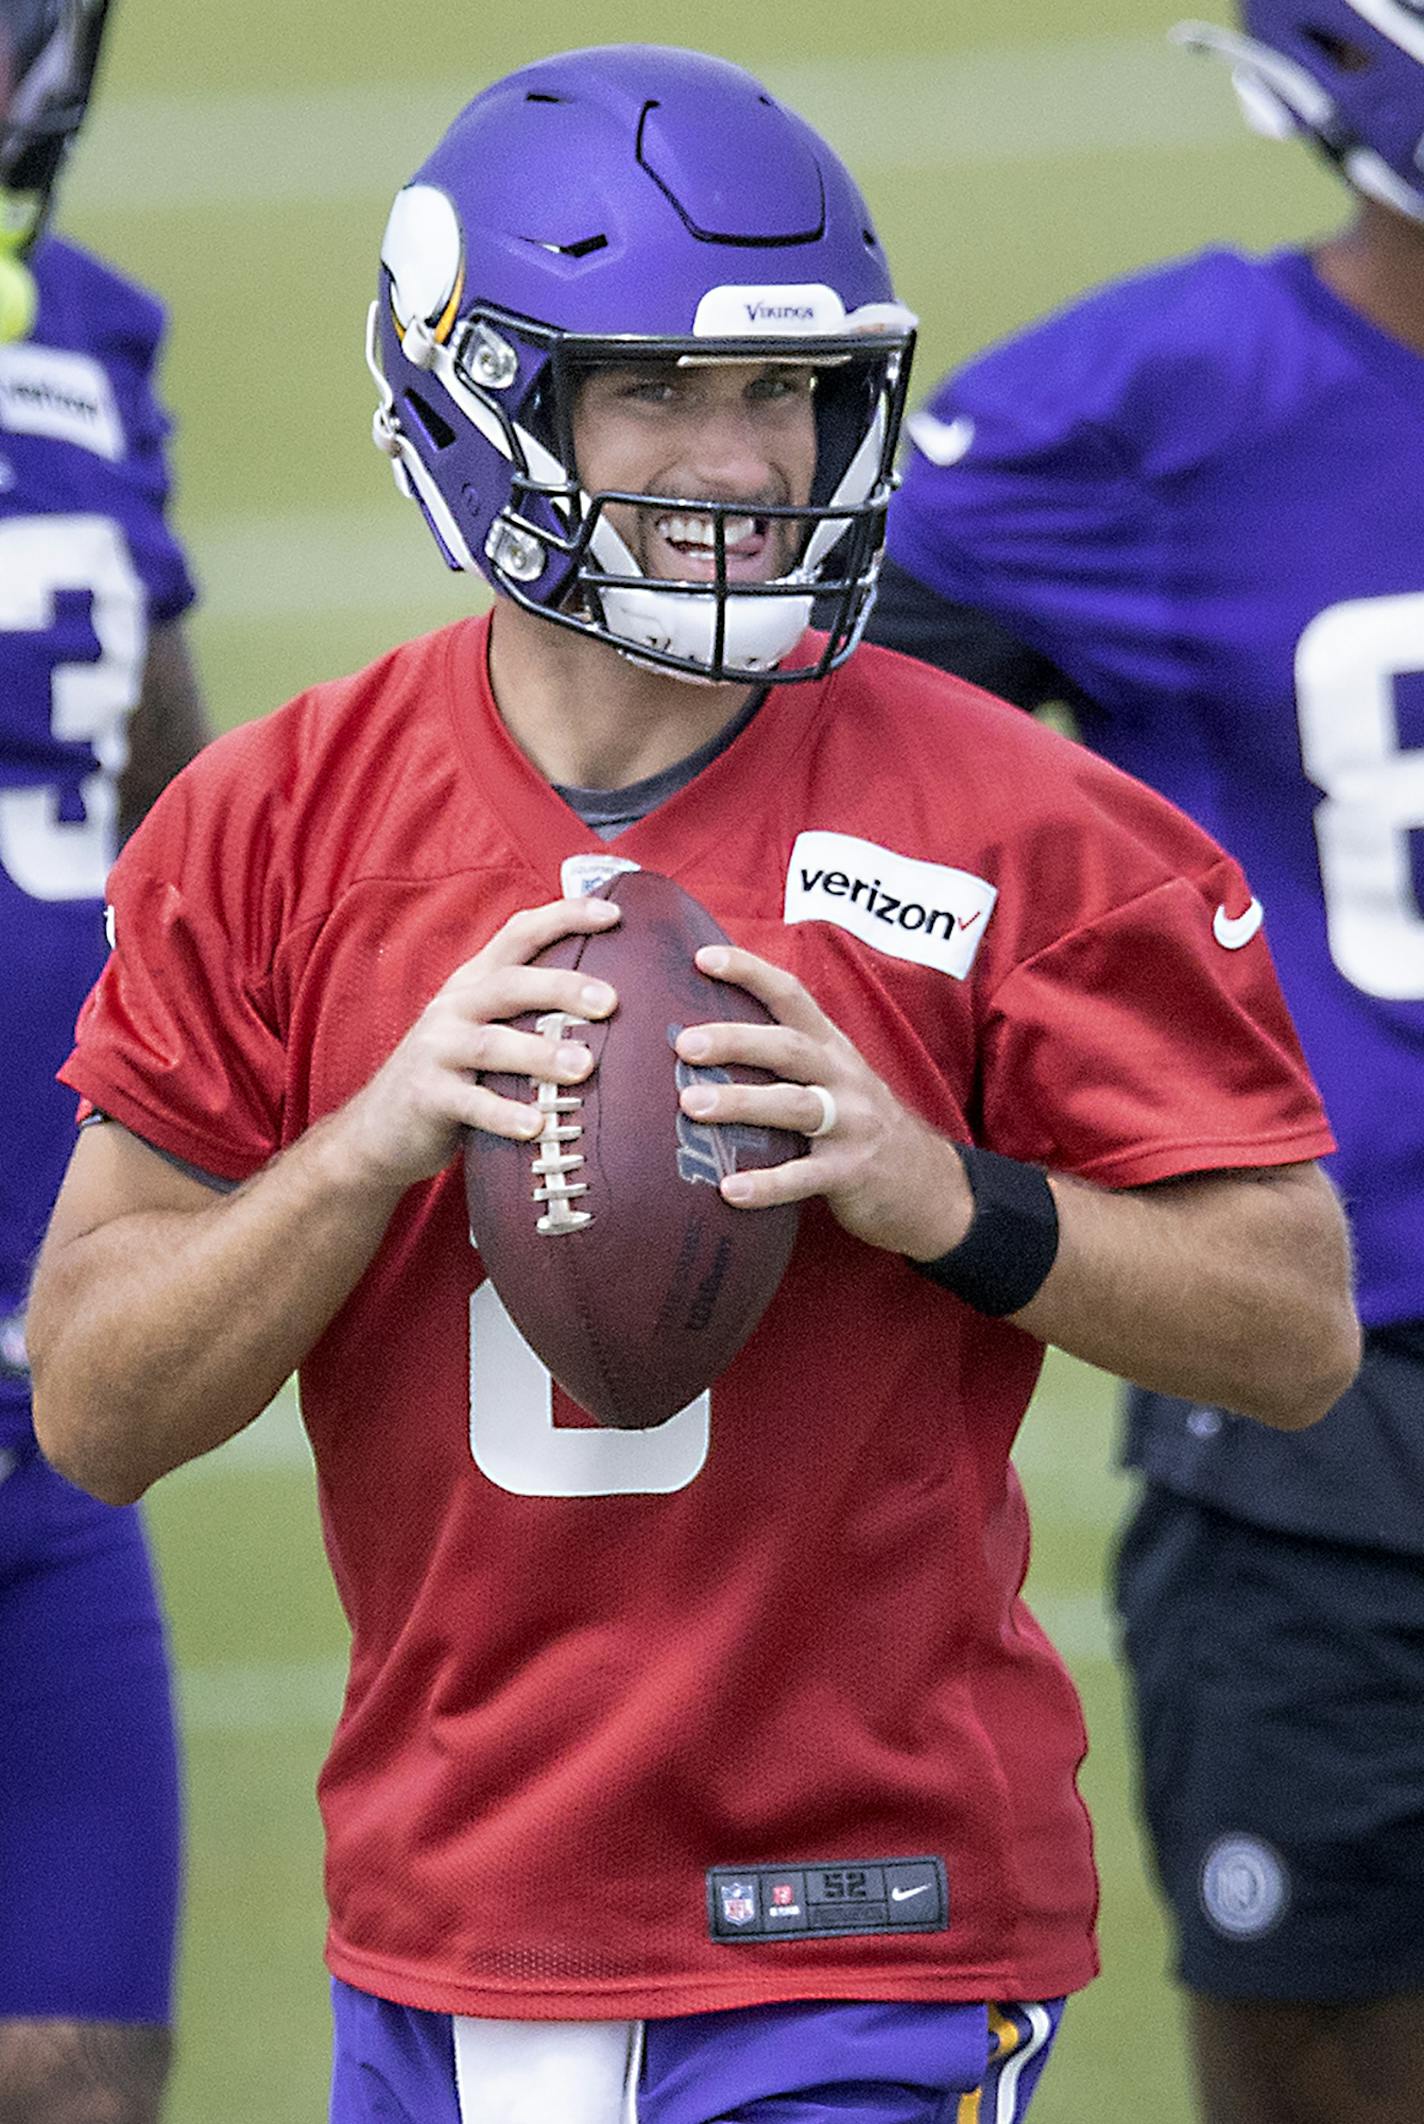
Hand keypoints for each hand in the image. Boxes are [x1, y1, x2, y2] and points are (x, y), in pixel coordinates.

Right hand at [332, 898, 620, 1192]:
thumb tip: (615, 1002)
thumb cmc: (456, 1074)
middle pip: (510, 984)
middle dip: (561, 987)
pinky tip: (537, 1125)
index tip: (614, 914)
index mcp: (476, 983)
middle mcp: (456, 1006)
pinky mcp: (427, 1096)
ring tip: (583, 1067)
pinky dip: (504, 1114)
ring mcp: (438, 1050)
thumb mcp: (486, 1029)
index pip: (519, 934)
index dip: (565, 918)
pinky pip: (470, 1103)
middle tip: (610, 1001)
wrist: (380, 1128)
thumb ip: (531, 1012)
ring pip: (491, 1044)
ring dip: (539, 1054)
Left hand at [674, 944, 972, 1259]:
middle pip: (789, 1048)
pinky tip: (730, 1190)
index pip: (792, 996)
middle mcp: (843, 1078)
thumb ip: (785, 1058)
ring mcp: (851, 1125)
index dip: (750, 973)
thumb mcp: (833, 1077)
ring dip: (741, 1103)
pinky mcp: (853, 1173)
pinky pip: (805, 1176)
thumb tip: (702, 1039)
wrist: (927, 1184)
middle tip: (684, 1044)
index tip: (704, 957)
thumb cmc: (857, 1123)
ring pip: (795, 1106)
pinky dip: (767, 1184)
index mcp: (832, 1048)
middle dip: (736, 1040)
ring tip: (690, 1105)